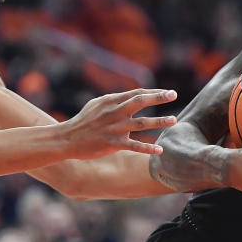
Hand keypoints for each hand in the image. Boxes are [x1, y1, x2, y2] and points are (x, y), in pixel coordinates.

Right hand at [62, 89, 177, 158]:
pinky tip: (160, 150)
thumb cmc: (83, 122)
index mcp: (110, 101)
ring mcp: (114, 128)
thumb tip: (131, 96)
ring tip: (174, 120)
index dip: (153, 92)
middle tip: (174, 95)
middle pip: (139, 101)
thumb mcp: (97, 105)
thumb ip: (114, 100)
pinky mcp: (112, 143)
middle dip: (158, 97)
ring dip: (159, 121)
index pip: (136, 93)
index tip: (168, 92)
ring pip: (141, 123)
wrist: (66, 139)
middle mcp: (113, 112)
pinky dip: (147, 148)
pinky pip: (133, 145)